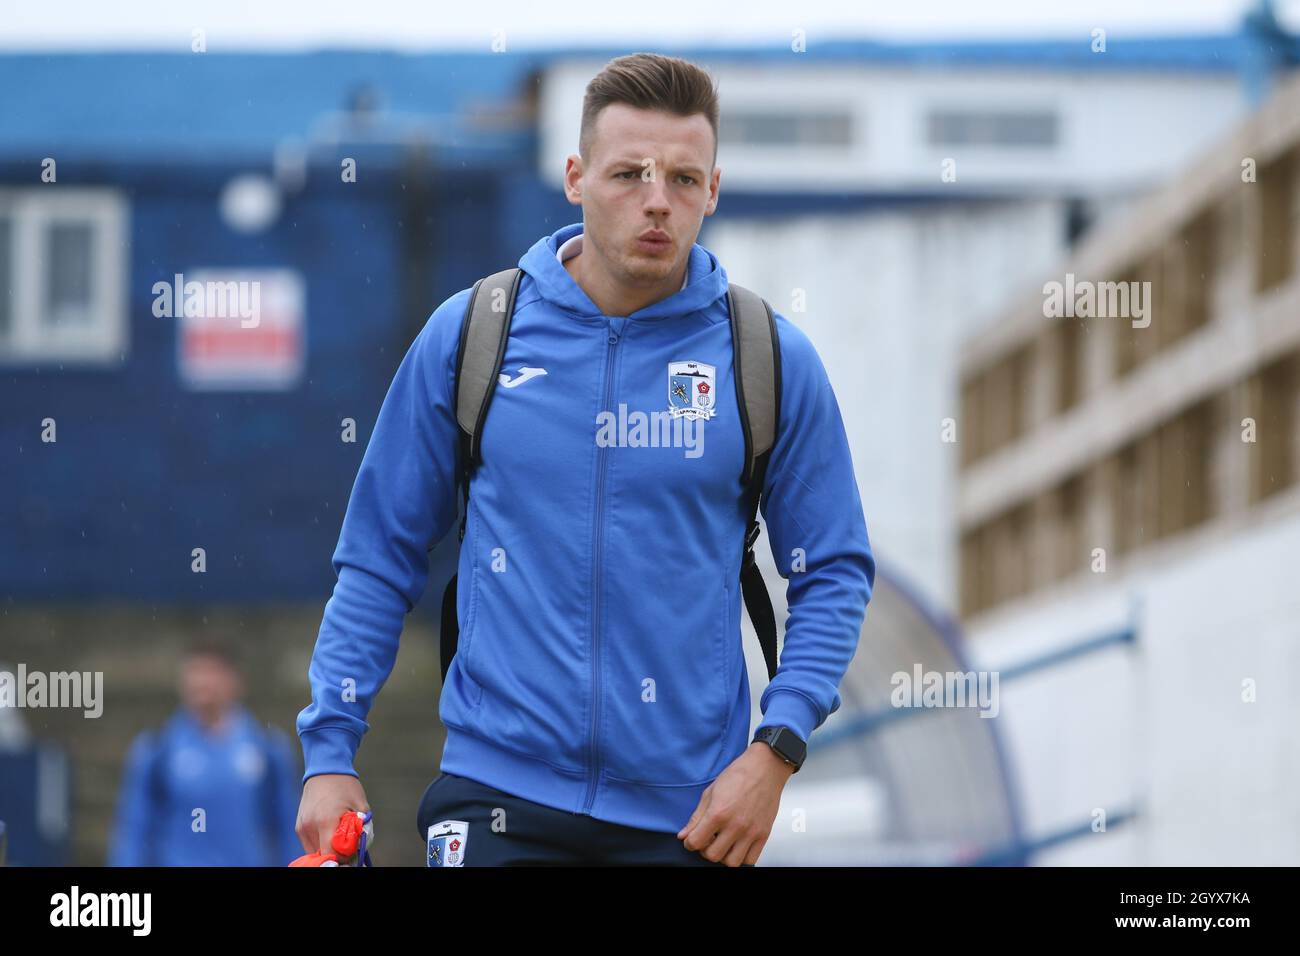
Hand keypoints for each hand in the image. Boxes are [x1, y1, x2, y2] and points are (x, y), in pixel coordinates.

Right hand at [296, 773, 369, 855]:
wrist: (325, 769)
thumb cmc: (345, 786)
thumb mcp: (361, 806)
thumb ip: (362, 829)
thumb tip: (359, 850)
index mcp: (325, 821)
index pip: (330, 855)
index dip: (342, 858)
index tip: (352, 854)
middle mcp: (309, 826)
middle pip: (321, 856)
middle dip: (336, 856)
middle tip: (348, 847)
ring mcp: (302, 827)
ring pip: (314, 852)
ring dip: (327, 850)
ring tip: (339, 838)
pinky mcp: (298, 827)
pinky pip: (309, 844)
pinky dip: (320, 844)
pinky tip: (330, 833)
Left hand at [676, 741, 793, 865]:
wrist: (765, 768)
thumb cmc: (739, 775)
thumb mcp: (710, 792)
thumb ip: (696, 817)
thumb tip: (684, 835)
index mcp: (718, 813)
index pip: (695, 842)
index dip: (689, 842)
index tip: (691, 839)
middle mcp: (735, 825)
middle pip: (712, 856)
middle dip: (705, 850)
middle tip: (707, 840)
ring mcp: (751, 832)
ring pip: (732, 862)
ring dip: (724, 856)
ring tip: (723, 843)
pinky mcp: (764, 834)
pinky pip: (750, 859)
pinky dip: (741, 856)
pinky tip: (737, 844)